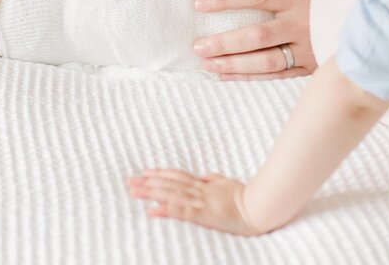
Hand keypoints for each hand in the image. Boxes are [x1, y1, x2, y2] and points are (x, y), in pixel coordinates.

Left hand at [127, 169, 267, 235]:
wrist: (259, 206)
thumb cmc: (247, 196)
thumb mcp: (228, 184)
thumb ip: (215, 180)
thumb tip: (205, 176)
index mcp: (204, 185)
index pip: (178, 176)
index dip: (160, 174)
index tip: (145, 173)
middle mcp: (199, 191)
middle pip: (169, 183)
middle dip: (148, 183)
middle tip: (129, 182)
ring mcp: (200, 201)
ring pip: (170, 193)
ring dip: (150, 193)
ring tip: (133, 192)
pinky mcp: (203, 215)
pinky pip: (180, 211)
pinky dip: (164, 209)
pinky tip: (151, 210)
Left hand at [193, 0, 316, 79]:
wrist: (370, 23)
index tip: (199, 3)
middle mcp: (301, 24)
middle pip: (258, 35)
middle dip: (225, 41)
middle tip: (197, 44)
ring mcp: (306, 49)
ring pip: (265, 61)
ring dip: (233, 63)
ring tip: (205, 63)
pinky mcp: (309, 68)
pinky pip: (274, 76)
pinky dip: (247, 77)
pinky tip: (222, 76)